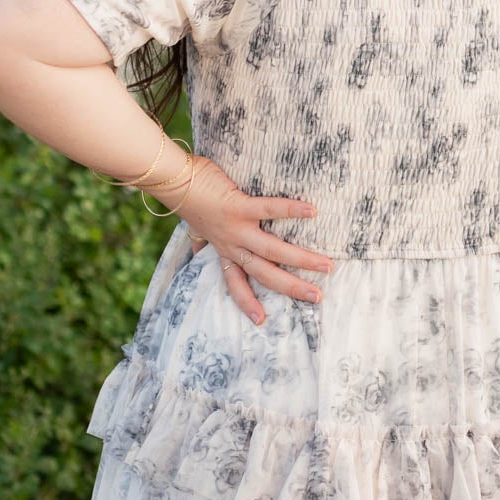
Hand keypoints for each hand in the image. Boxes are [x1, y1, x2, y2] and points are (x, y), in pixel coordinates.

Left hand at [176, 155, 332, 324]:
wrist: (172, 179)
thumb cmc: (188, 197)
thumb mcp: (194, 226)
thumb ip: (200, 238)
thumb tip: (198, 244)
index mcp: (223, 250)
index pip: (235, 283)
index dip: (247, 302)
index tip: (261, 321)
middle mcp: (231, 244)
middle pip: (263, 274)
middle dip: (291, 287)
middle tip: (317, 298)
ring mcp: (235, 228)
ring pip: (271, 251)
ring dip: (301, 260)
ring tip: (326, 266)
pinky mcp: (238, 206)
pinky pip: (268, 209)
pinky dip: (290, 210)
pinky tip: (312, 212)